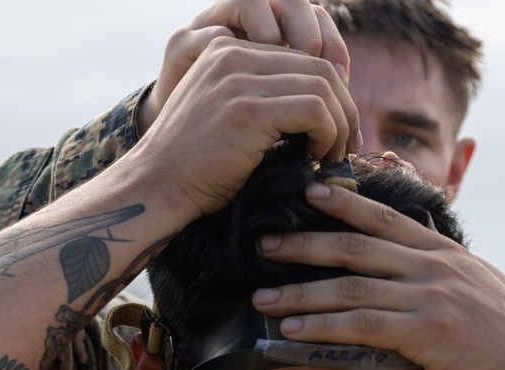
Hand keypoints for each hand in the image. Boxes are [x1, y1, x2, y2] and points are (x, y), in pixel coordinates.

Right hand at [127, 37, 358, 221]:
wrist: (156, 187)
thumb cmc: (195, 166)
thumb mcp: (225, 115)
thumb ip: (261, 97)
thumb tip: (321, 107)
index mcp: (227, 49)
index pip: (302, 59)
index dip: (331, 96)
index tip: (337, 131)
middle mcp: (233, 54)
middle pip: (319, 68)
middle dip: (344, 109)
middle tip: (348, 145)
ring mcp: (239, 79)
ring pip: (323, 88)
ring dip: (340, 125)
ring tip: (334, 155)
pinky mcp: (248, 110)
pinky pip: (315, 110)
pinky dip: (328, 135)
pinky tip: (317, 157)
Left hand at [249, 182, 504, 369]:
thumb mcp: (482, 284)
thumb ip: (445, 263)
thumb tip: (421, 239)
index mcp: (444, 254)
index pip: (386, 218)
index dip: (344, 203)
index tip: (307, 191)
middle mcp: (433, 268)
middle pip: (356, 247)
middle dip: (304, 244)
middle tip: (263, 244)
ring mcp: (430, 298)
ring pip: (351, 288)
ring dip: (300, 292)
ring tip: (261, 297)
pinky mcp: (426, 333)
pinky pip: (361, 327)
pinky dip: (322, 327)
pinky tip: (291, 331)